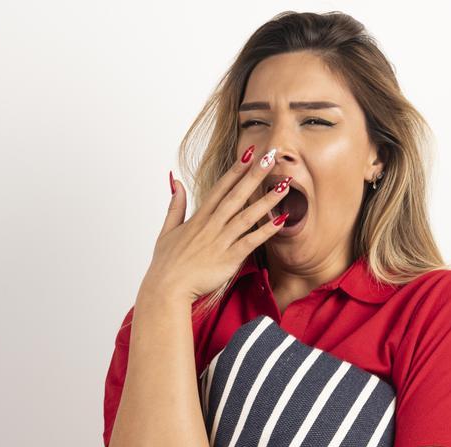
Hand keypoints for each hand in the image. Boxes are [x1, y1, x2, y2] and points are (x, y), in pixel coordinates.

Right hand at [141, 146, 294, 302]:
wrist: (166, 289)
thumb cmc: (166, 264)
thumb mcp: (167, 230)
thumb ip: (175, 205)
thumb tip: (175, 181)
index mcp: (199, 218)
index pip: (220, 188)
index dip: (235, 170)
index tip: (249, 153)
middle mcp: (211, 226)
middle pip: (236, 195)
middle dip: (254, 175)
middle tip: (271, 157)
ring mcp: (220, 241)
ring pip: (247, 216)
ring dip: (266, 200)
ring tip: (284, 186)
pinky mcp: (228, 258)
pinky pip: (251, 241)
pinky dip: (266, 231)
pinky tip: (281, 220)